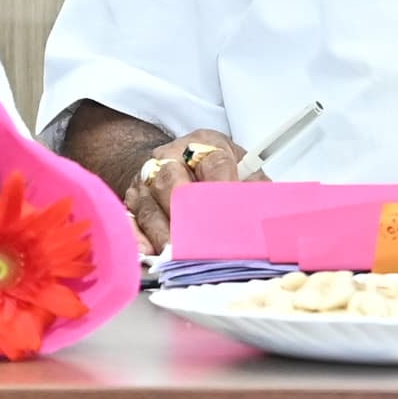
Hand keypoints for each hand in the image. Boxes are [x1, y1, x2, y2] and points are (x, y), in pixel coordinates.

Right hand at [122, 129, 244, 253]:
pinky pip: (129, 218)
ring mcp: (146, 176)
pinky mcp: (131, 198)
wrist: (177, 160)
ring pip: (149, 203)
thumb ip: (255, 188)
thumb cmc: (216, 170)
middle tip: (195, 240)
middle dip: (183, 213)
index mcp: (205, 144)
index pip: (215, 163)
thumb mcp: (241, 169)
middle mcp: (171, 156)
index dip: (222, 188)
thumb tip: (268, 217)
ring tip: (173, 254)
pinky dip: (136, 237)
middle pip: (171, 180)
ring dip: (161, 232)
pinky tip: (146, 253)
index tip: (230, 214)